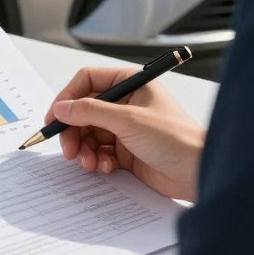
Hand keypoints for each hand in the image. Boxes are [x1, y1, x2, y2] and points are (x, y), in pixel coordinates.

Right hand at [48, 65, 205, 200]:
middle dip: (74, 130)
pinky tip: (106, 168)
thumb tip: (61, 107)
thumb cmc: (176, 139)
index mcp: (131, 83)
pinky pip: (100, 152)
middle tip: (68, 149)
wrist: (199, 174)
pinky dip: (97, 161)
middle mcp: (126, 103)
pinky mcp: (127, 151)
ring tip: (89, 163)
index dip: (67, 98)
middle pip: (84, 110)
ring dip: (84, 149)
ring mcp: (125, 127)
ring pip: (89, 133)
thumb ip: (90, 112)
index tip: (54, 117)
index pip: (88, 81)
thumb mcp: (128, 121)